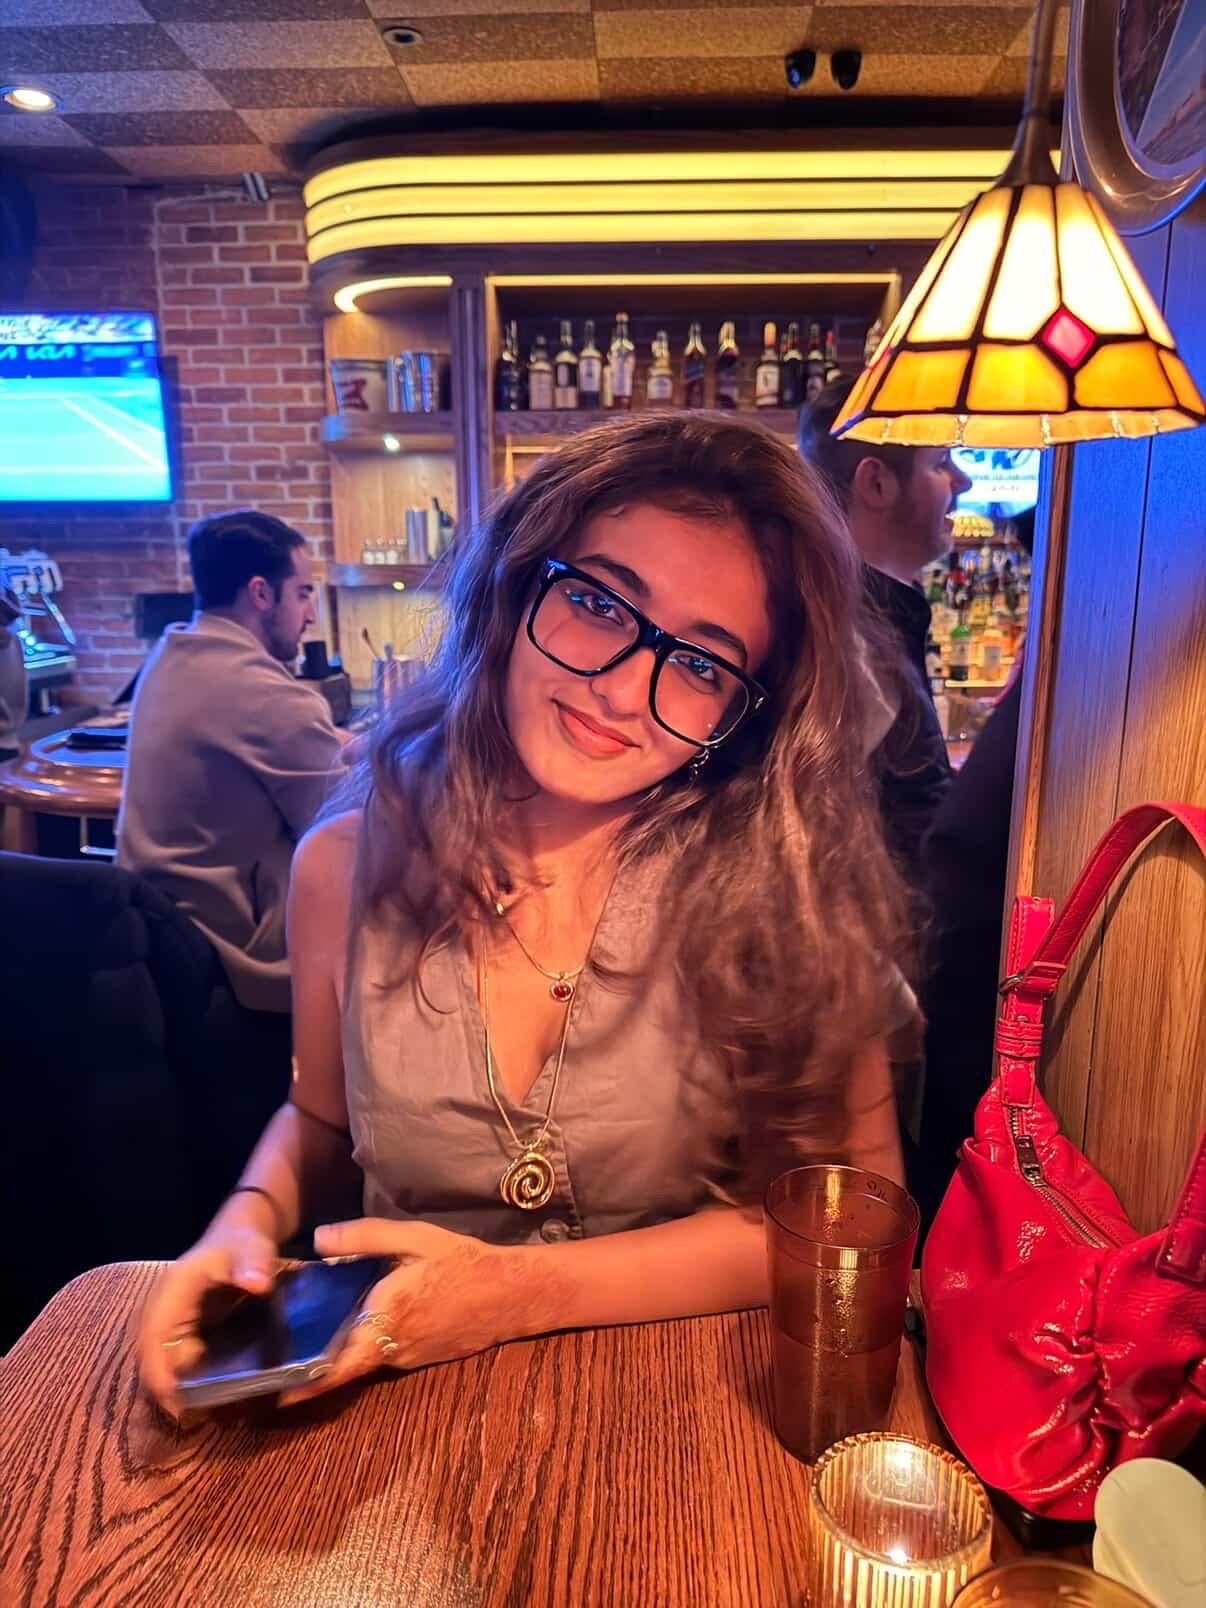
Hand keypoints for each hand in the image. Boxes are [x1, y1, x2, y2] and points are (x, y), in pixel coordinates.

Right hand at [138, 1222, 277, 1418]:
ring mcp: (171, 1325)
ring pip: (166, 1366)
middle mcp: (161, 1314)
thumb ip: (254, 1261)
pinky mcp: (183, 1334)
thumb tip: (258, 1282)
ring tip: (206, 1415)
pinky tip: (213, 1397)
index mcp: (168, 1296)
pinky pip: (180, 1363)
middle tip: (197, 1420)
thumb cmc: (242, 1243)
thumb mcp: (251, 1247)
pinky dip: (191, 1381)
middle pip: (154, 1362)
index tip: (179, 1408)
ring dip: (180, 1391)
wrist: (240, 1236)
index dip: (159, 1379)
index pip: (151, 1344)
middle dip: (169, 1393)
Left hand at [277, 1219, 527, 1405]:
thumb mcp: (413, 1238)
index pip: (339, 1364)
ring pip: (370, 1357)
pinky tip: (374, 1320)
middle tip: (289, 1355)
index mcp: (386, 1320)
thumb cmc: (460, 1262)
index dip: (308, 1385)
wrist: (511, 1292)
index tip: (279, 1395)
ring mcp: (411, 1357)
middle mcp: (394, 1348)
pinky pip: (390, 1353)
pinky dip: (374, 1343)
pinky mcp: (426, 1357)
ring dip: (348, 1350)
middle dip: (320, 1363)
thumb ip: (364, 1237)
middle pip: (349, 1362)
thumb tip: (318, 1239)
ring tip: (323, 1332)